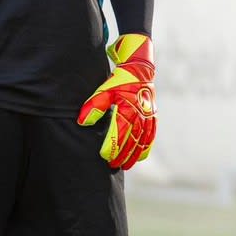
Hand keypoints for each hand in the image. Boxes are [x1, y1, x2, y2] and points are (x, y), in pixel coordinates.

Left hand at [77, 34, 155, 169]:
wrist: (139, 70)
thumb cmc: (119, 81)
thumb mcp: (104, 90)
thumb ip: (93, 107)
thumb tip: (83, 122)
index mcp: (129, 109)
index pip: (120, 133)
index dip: (112, 146)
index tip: (104, 155)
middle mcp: (141, 115)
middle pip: (132, 140)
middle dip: (122, 155)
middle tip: (113, 165)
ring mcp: (149, 116)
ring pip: (143, 140)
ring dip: (134, 154)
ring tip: (126, 165)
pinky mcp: (153, 116)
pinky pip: (151, 135)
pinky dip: (146, 147)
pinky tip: (140, 156)